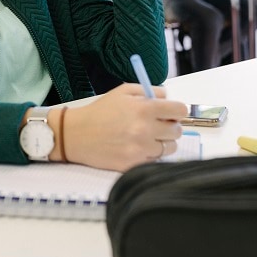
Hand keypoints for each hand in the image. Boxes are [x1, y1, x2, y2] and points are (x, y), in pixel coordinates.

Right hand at [61, 83, 187, 171]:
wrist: (76, 135)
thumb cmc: (100, 112)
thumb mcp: (124, 91)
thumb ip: (150, 91)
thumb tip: (168, 98)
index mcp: (144, 108)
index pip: (180, 111)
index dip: (178, 111)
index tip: (172, 112)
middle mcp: (145, 130)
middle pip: (177, 131)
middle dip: (170, 126)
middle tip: (157, 125)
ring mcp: (140, 149)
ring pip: (169, 148)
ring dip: (162, 142)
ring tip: (146, 137)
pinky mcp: (133, 164)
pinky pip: (155, 160)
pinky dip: (149, 154)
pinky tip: (136, 147)